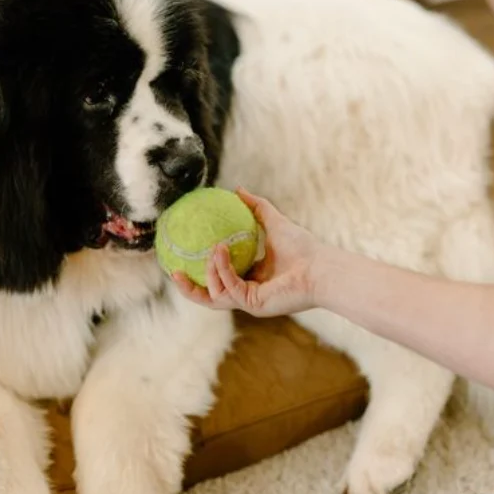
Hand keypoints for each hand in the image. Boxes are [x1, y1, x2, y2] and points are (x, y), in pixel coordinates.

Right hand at [172, 187, 322, 317]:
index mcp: (249, 279)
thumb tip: (237, 189)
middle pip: (208, 296)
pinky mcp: (253, 304)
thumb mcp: (273, 221)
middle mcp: (246, 294)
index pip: (217, 280)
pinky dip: (223, 270)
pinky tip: (220, 252)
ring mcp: (248, 302)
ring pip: (215, 294)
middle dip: (188, 288)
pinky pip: (229, 288)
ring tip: (210, 249)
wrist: (320, 266)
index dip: (197, 273)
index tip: (180, 258)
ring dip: (209, 272)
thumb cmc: (303, 248)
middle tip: (173, 270)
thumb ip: (255, 207)